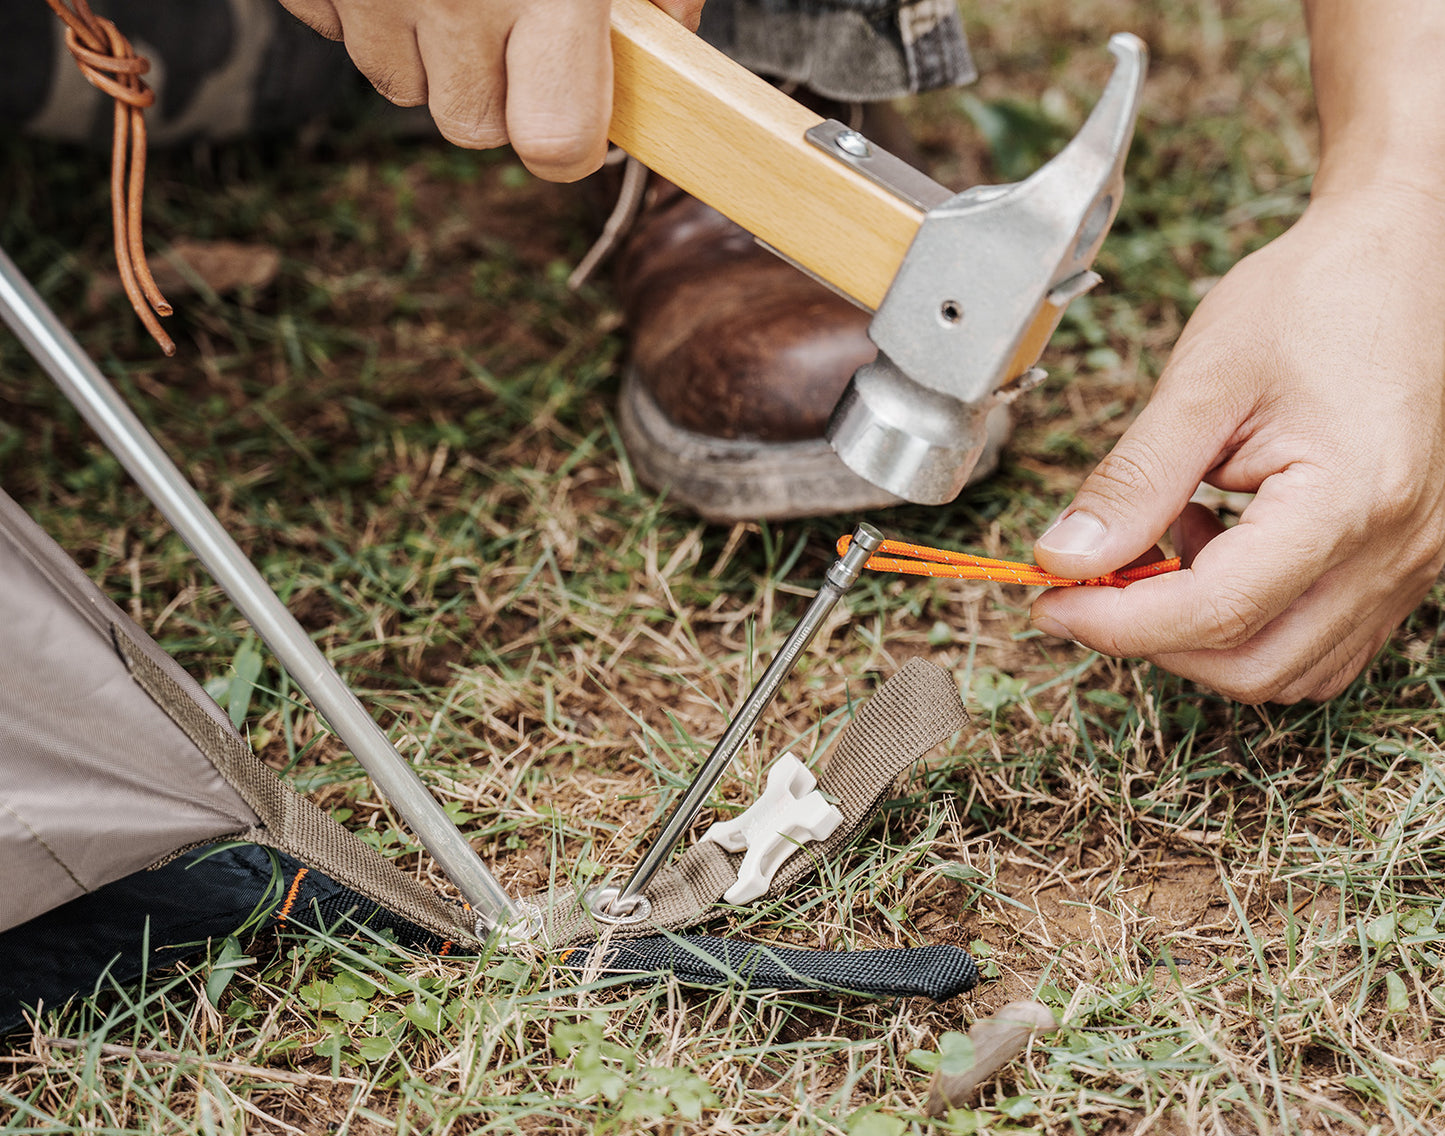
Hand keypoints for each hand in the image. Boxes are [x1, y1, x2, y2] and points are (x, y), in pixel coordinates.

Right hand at [276, 0, 703, 180]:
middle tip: (511, 24)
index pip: (553, 144)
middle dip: (493, 93)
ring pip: (397, 84)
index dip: (567, 143)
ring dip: (424, 47)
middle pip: (470, 128)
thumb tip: (665, 69)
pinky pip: (334, 26)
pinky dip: (359, 2)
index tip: (571, 122)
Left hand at [1028, 184, 1444, 702]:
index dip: (1118, 621)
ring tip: (1169, 540)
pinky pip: (1319, 640)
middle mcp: (1395, 549)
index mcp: (1350, 499)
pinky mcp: (1401, 562)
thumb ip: (1133, 481)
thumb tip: (1064, 558)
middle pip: (1254, 666)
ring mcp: (1408, 563)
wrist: (1404, 259)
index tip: (1048, 601)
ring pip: (1288, 668)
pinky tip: (1218, 547)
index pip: (1218, 611)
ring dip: (1203, 634)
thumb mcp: (1204, 382)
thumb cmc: (1315, 299)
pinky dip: (1250, 620)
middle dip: (1154, 638)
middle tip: (1090, 582)